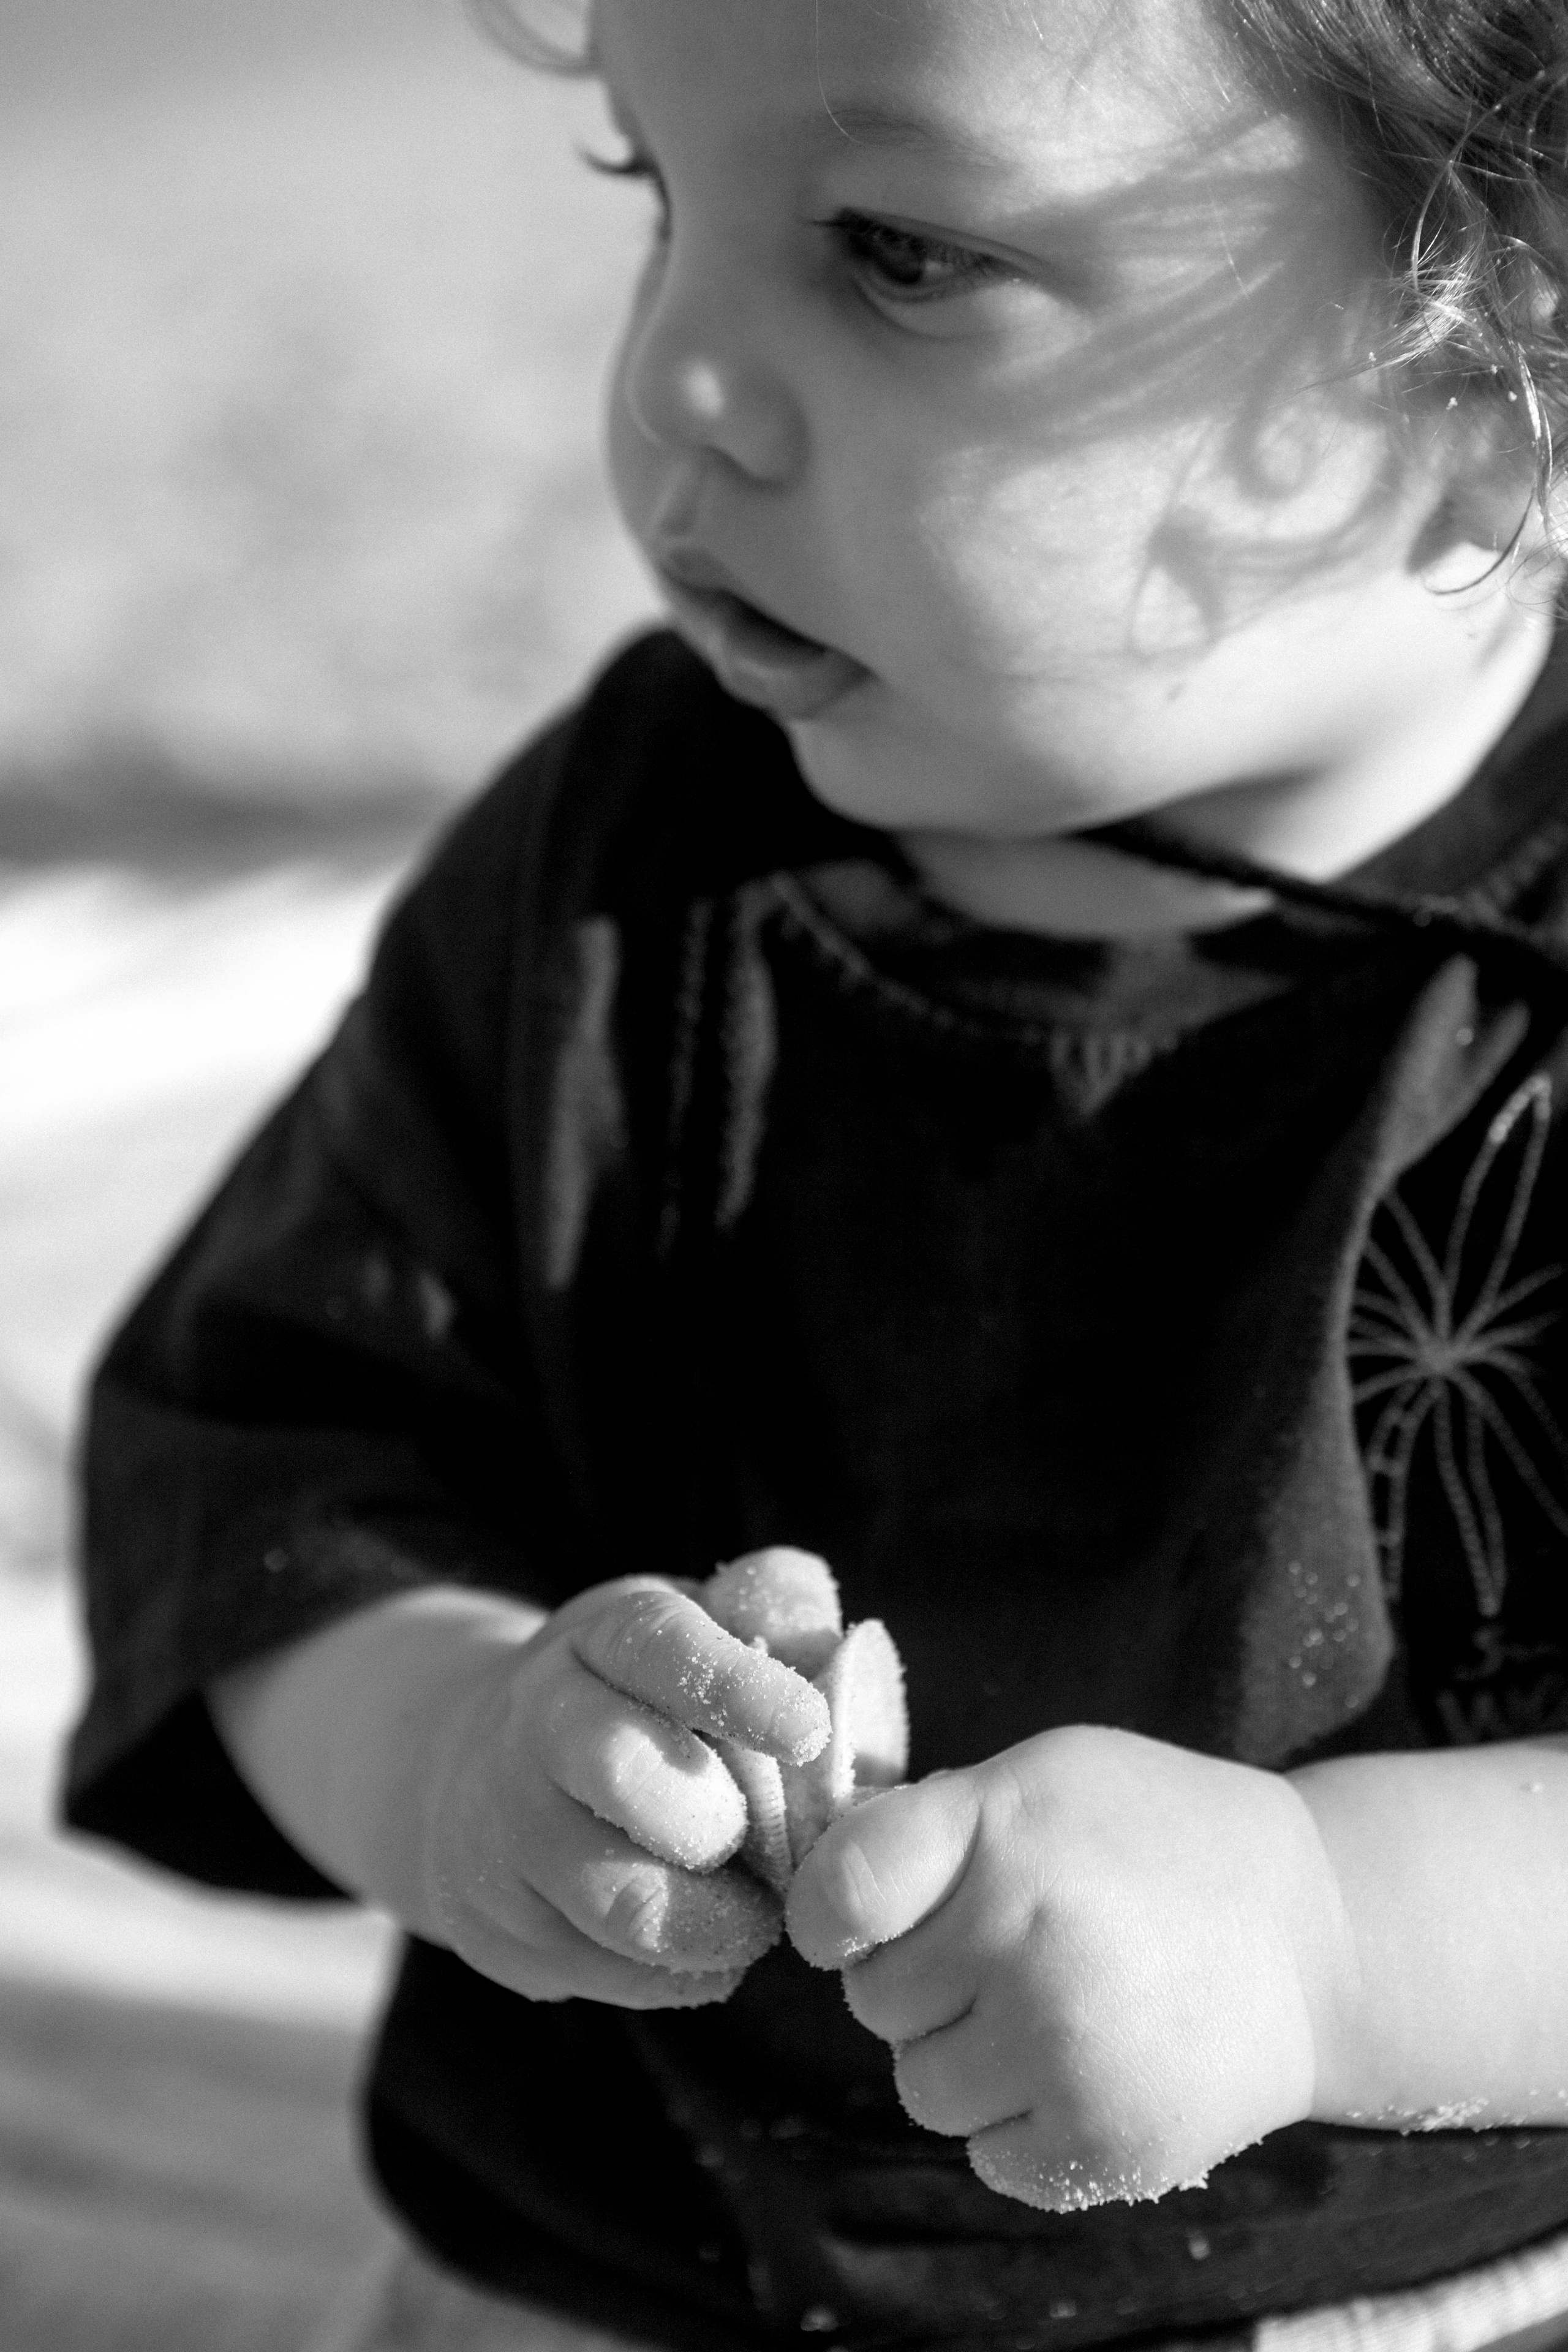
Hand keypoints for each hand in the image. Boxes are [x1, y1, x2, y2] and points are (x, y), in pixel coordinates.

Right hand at [420, 1577, 829, 2010]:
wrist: (490, 1773)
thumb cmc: (648, 1699)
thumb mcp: (706, 1628)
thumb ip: (781, 1620)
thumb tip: (834, 1664)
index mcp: (601, 1637)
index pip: (660, 1645)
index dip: (737, 1685)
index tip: (810, 1729)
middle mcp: (534, 1722)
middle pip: (622, 1770)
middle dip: (718, 1819)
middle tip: (764, 1842)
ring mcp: (501, 1831)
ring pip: (619, 1900)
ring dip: (717, 1920)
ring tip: (756, 1912)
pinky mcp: (496, 1931)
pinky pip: (613, 1974)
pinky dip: (684, 1972)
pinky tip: (703, 1939)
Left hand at [786, 1725, 1351, 2207]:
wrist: (1318, 1937)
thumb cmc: (1155, 1838)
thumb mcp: (1046, 1779)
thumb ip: (933, 1825)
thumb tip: (820, 1890)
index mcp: (1003, 1830)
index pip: (841, 1890)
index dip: (828, 1913)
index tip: (850, 1921)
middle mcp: (1027, 1938)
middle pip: (874, 2000)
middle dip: (922, 1978)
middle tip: (1003, 1947)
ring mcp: (1068, 2049)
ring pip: (921, 2087)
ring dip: (965, 2056)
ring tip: (1050, 2004)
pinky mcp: (1105, 2142)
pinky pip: (989, 2154)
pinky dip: (1024, 2122)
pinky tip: (1088, 2061)